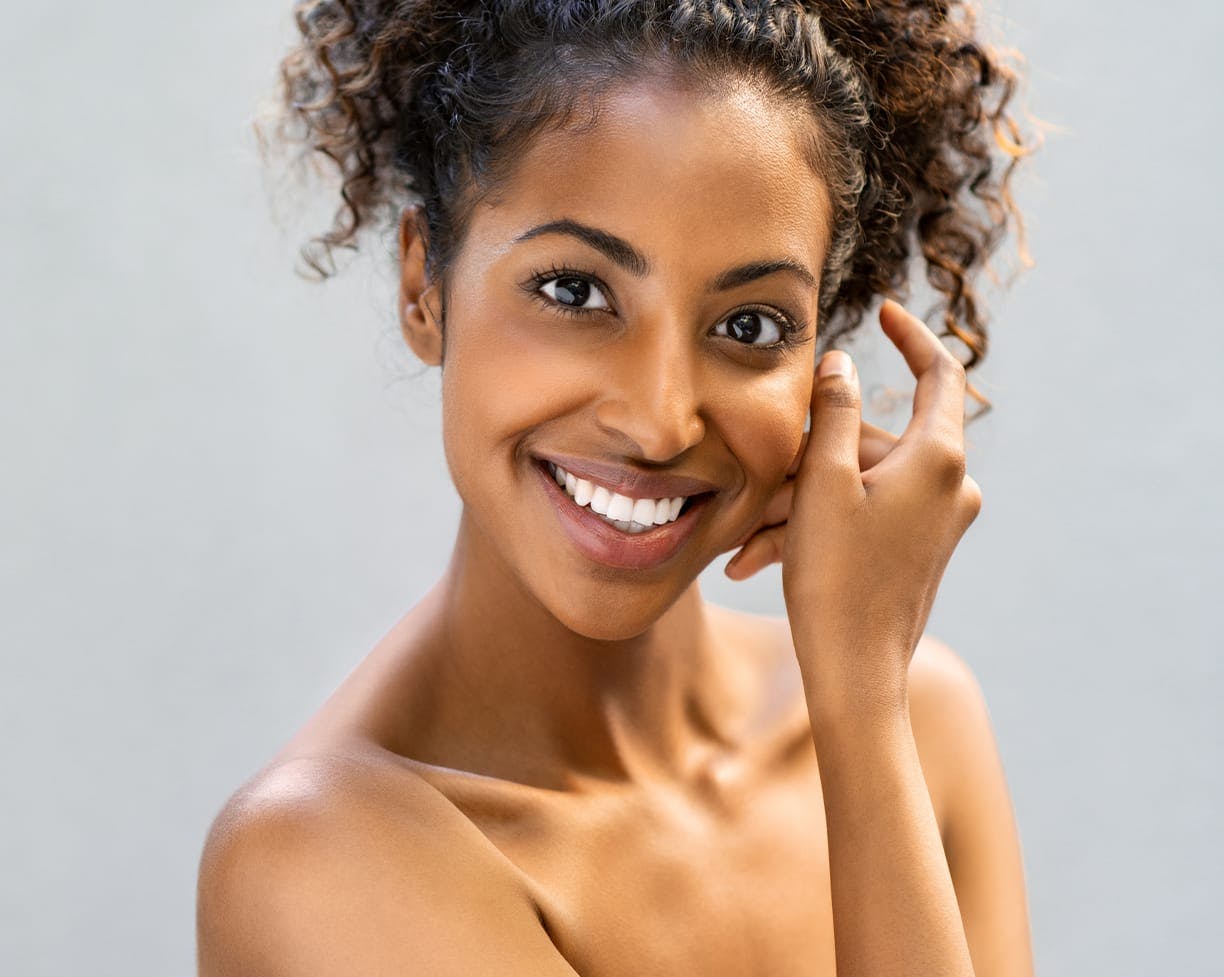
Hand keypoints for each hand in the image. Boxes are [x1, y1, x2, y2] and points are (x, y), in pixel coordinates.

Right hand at [726, 300, 982, 721]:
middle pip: (871, 441)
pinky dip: (816, 525)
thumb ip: (833, 414)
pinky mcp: (919, 546)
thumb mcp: (822, 483)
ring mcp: (937, 519)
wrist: (857, 673)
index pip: (939, 373)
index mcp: (938, 460)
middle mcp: (950, 486)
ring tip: (746, 548)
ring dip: (798, 503)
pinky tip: (760, 558)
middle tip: (756, 489)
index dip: (911, 336)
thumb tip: (843, 364)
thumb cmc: (837, 578)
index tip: (884, 311)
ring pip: (856, 483)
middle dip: (807, 461)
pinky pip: (863, 513)